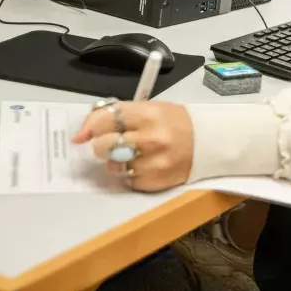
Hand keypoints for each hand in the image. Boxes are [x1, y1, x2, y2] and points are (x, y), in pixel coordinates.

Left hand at [72, 101, 193, 191]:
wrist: (208, 142)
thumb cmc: (176, 122)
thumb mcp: (151, 108)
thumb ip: (120, 115)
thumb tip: (83, 131)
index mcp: (149, 114)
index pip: (106, 120)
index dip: (89, 127)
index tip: (82, 135)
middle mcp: (151, 138)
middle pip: (104, 146)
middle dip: (102, 145)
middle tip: (111, 144)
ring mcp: (153, 162)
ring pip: (113, 166)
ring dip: (116, 161)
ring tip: (131, 155)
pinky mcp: (155, 181)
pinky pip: (127, 180)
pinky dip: (130, 174)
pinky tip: (142, 165)